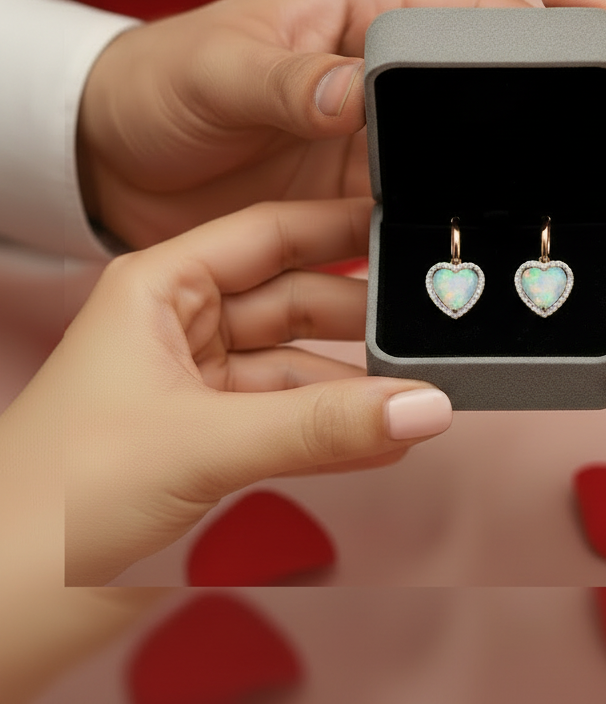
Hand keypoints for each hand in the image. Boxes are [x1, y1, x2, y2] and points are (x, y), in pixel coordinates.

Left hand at [0, 198, 452, 585]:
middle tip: (430, 329)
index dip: (340, 225)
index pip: (271, 232)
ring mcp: (198, 387)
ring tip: (419, 399)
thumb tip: (420, 405)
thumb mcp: (201, 445)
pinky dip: (338, 432)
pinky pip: (292, 421)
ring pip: (299, 368)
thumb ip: (322, 426)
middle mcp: (180, 327)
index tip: (408, 226)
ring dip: (357, 388)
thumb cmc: (48, 509)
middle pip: (296, 300)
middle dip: (361, 318)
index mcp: (159, 289)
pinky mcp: (210, 442)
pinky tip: (385, 441)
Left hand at [78, 0, 529, 247]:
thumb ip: (288, 80)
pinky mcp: (349, 198)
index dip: (514, 40)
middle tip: (542, 166)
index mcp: (359, 14)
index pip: (459, 16)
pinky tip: (445, 251)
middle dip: (501, 128)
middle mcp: (376, 78)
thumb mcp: (217, 69)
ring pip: (442, 164)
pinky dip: (423, 230)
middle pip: (465, 98)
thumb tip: (356, 95)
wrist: (107, 159)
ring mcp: (368, 142)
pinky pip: (404, 214)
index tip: (558, 76)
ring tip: (501, 216)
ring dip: (465, 188)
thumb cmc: (157, 81)